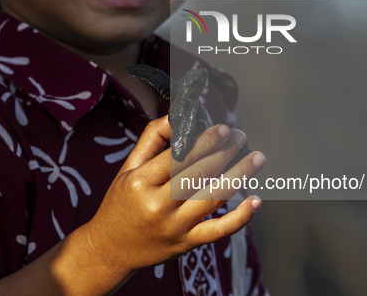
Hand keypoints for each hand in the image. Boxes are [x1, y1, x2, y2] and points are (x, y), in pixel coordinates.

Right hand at [85, 116, 264, 273]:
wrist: (110, 250)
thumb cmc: (121, 202)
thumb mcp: (128, 168)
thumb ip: (152, 139)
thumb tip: (178, 116)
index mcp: (140, 182)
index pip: (178, 157)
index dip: (204, 141)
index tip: (224, 128)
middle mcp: (157, 206)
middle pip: (198, 175)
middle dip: (225, 152)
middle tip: (241, 136)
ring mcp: (173, 227)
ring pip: (213, 198)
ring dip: (239, 176)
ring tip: (256, 158)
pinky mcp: (186, 244)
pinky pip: (218, 231)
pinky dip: (240, 217)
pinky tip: (256, 201)